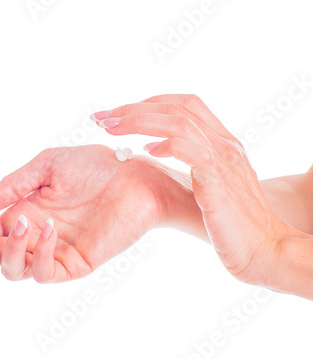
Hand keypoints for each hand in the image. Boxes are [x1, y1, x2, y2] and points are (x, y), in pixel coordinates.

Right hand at [0, 145, 172, 282]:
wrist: (134, 174)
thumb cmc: (94, 166)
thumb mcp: (46, 166)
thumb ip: (12, 185)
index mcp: (23, 212)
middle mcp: (33, 236)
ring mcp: (53, 251)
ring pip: (12, 270)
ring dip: (6, 249)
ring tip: (23, 220)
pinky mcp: (75, 263)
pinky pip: (45, 273)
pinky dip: (39, 254)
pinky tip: (48, 227)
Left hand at [93, 94, 296, 285]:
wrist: (263, 249)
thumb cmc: (231, 222)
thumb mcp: (209, 184)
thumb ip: (189, 163)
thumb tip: (153, 150)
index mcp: (221, 141)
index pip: (184, 104)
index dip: (148, 104)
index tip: (118, 114)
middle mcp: (224, 143)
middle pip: (175, 107)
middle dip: (133, 108)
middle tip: (101, 118)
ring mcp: (223, 159)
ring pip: (179, 120)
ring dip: (138, 121)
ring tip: (110, 129)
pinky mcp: (218, 182)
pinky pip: (191, 150)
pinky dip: (166, 144)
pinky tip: (145, 151)